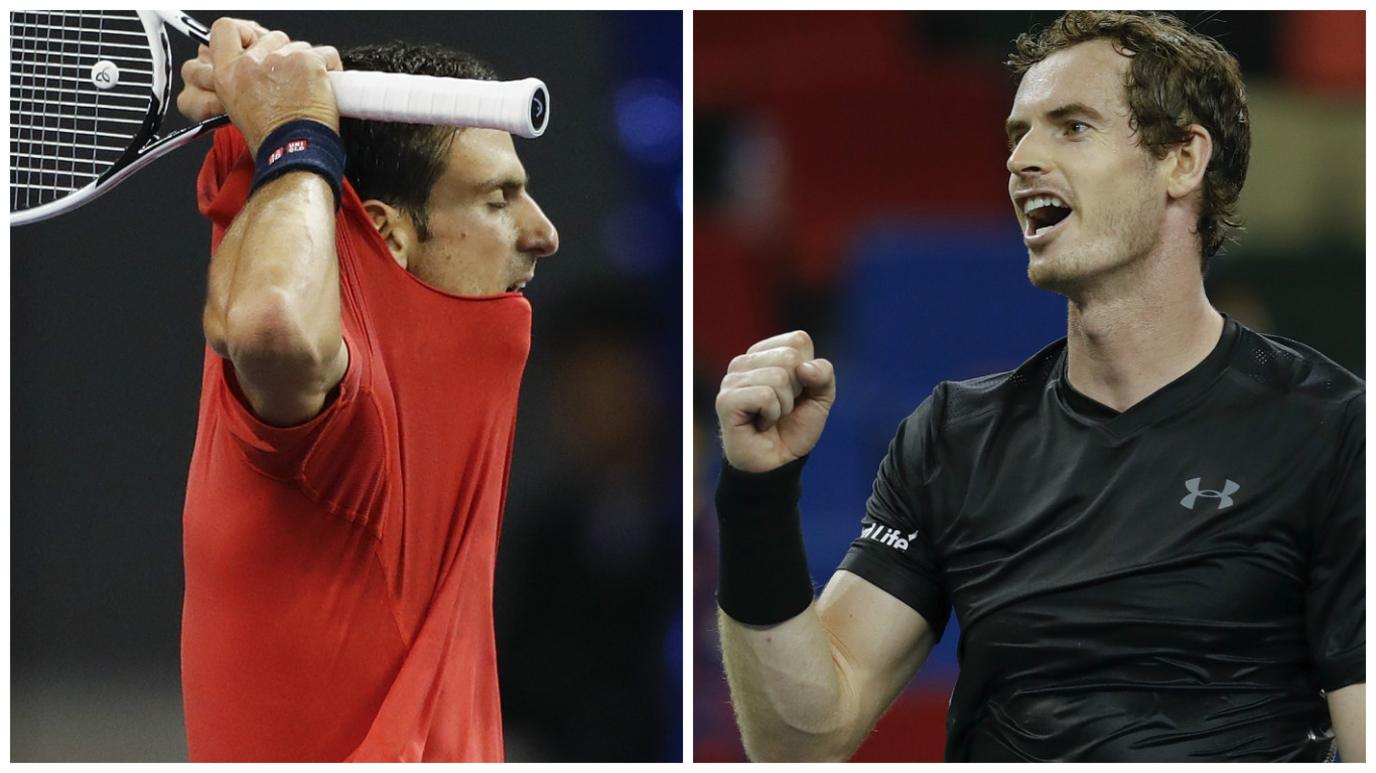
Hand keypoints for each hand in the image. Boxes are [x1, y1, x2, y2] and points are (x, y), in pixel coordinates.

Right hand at [188, 17, 342, 152]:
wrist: (295, 151)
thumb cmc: (272, 138)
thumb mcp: (238, 107)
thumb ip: (243, 78)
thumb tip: (257, 64)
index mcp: (228, 73)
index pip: (225, 29)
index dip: (243, 34)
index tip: (255, 44)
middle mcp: (251, 63)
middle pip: (271, 37)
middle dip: (283, 54)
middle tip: (289, 80)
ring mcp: (281, 59)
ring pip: (299, 45)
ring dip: (306, 63)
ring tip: (307, 90)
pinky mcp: (308, 62)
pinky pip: (326, 54)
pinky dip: (330, 67)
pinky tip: (326, 86)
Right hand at [716, 330, 835, 472]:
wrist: (778, 464)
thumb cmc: (794, 429)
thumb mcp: (820, 398)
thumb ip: (823, 374)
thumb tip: (804, 367)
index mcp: (764, 354)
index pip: (798, 340)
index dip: (808, 371)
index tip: (796, 393)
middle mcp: (743, 362)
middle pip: (789, 357)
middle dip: (796, 390)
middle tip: (782, 408)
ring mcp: (731, 380)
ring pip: (779, 377)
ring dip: (784, 406)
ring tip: (770, 418)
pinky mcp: (726, 400)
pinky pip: (765, 396)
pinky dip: (772, 415)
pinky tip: (760, 424)